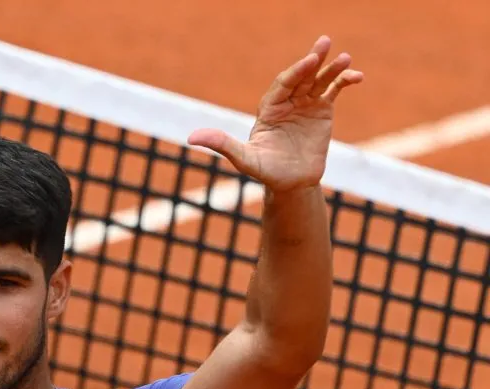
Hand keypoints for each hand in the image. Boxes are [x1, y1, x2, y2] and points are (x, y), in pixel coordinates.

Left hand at [187, 36, 362, 192]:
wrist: (290, 184)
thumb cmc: (265, 171)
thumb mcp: (243, 159)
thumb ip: (222, 145)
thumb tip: (192, 138)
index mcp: (269, 109)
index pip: (282, 85)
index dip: (295, 73)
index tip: (309, 62)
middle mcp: (287, 102)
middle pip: (301, 77)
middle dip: (312, 60)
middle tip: (324, 43)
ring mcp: (305, 105)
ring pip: (318, 81)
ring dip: (331, 69)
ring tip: (345, 57)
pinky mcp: (322, 111)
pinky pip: (333, 91)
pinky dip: (343, 82)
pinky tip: (356, 76)